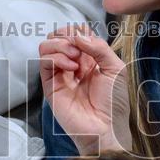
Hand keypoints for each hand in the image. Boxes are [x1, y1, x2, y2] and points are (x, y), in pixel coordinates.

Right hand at [39, 27, 130, 153]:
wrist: (106, 128)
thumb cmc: (114, 103)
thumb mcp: (116, 68)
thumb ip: (99, 47)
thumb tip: (78, 35)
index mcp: (89, 59)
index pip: (75, 33)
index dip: (78, 31)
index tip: (88, 42)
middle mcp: (73, 64)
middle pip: (58, 36)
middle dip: (67, 36)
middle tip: (79, 50)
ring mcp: (60, 74)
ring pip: (47, 45)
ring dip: (60, 45)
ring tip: (74, 59)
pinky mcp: (50, 85)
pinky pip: (44, 62)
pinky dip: (56, 57)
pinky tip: (71, 67)